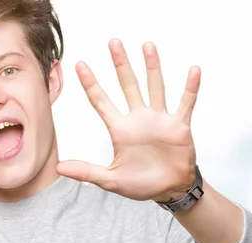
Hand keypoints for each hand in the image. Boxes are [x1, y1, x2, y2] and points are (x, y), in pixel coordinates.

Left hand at [56, 39, 200, 202]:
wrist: (170, 190)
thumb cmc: (141, 184)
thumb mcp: (110, 180)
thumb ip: (87, 172)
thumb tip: (59, 167)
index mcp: (120, 130)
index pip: (101, 102)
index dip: (91, 84)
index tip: (80, 65)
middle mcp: (139, 119)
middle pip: (128, 86)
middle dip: (121, 65)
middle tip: (113, 43)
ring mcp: (160, 120)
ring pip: (155, 87)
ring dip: (152, 67)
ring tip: (147, 46)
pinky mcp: (179, 126)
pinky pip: (186, 104)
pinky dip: (190, 88)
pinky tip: (193, 71)